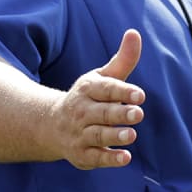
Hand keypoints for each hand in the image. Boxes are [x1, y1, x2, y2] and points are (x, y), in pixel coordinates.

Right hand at [46, 29, 145, 168]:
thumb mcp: (102, 77)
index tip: (140, 95)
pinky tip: (125, 158)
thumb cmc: (88, 98)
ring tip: (131, 135)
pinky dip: (109, 159)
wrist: (51, 125)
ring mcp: (80, 134)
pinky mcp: (82, 155)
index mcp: (87, 90)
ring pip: (97, 135)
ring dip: (114, 136)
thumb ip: (122, 60)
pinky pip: (95, 157)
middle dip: (119, 113)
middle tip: (138, 114)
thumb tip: (134, 32)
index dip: (122, 91)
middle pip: (101, 113)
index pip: (105, 89)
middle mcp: (81, 111)